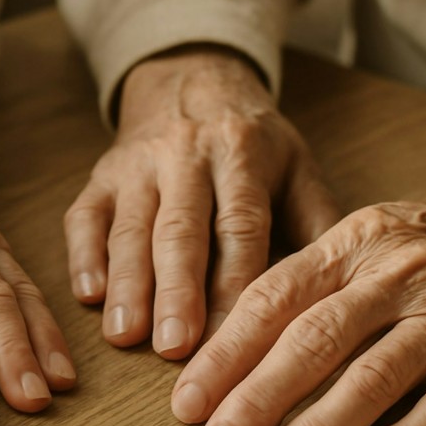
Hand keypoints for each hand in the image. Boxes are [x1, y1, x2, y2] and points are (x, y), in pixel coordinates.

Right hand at [65, 45, 338, 357]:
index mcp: (242, 153)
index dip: (235, 282)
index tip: (235, 335)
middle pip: (181, 229)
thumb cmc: (253, 140)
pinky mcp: (101, 175)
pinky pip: (85, 216)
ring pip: (130, 227)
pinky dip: (83, 256)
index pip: (240, 225)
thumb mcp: (297, 163)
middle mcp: (186, 155)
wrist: (190, 78)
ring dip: (126, 283)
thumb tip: (341, 286)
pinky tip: (88, 296)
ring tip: (124, 335)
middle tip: (173, 347)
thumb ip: (318, 219)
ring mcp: (137, 165)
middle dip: (176, 291)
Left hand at [170, 179, 425, 425]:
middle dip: (253, 401)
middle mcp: (398, 275)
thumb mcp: (377, 240)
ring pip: (370, 379)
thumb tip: (236, 342)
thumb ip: (316, 283)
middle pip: (312, 341)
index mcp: (356, 243)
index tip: (185, 403)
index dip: (226, 353)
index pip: (274, 297)